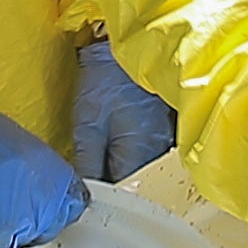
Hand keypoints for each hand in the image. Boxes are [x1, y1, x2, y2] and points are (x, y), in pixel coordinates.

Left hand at [67, 39, 179, 183]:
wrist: (124, 48)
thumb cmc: (105, 81)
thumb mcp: (87, 124)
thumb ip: (88, 164)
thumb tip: (83, 194)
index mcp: (140, 153)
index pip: (123, 193)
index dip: (103, 199)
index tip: (85, 197)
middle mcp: (158, 153)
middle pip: (136, 186)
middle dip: (113, 187)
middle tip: (90, 182)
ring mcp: (164, 142)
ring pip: (143, 173)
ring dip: (123, 174)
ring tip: (102, 167)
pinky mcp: (164, 133)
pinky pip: (148, 157)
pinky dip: (131, 160)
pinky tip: (116, 153)